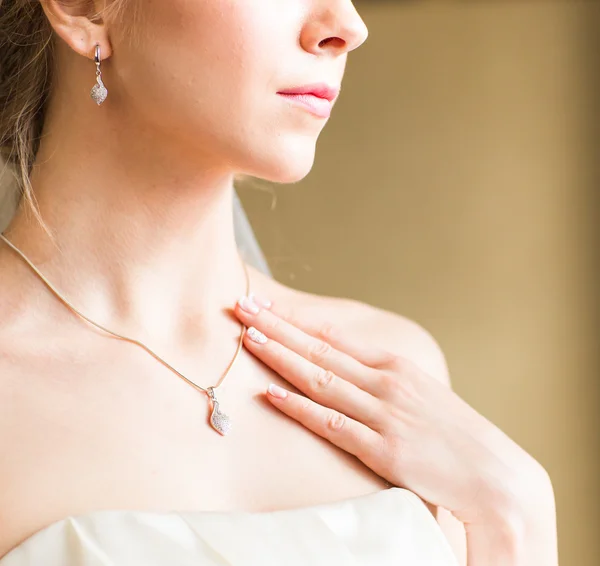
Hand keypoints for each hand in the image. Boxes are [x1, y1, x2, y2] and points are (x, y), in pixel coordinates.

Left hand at [234, 294, 549, 526]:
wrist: (496, 476)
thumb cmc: (454, 434)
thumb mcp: (419, 392)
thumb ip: (379, 374)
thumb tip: (338, 354)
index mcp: (396, 365)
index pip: (334, 337)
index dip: (295, 321)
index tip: (264, 306)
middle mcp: (387, 382)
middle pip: (320, 349)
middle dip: (278, 326)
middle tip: (242, 305)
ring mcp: (385, 414)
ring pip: (321, 379)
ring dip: (281, 357)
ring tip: (248, 338)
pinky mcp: (384, 449)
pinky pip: (332, 424)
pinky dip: (300, 408)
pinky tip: (272, 395)